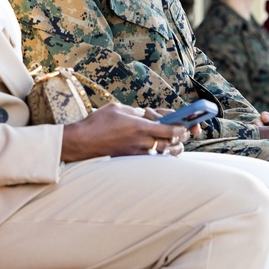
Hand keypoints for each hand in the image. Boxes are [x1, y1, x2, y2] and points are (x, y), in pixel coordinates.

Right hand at [61, 104, 187, 160]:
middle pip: (170, 144)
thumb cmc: (98, 123)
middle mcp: (141, 141)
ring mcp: (136, 153)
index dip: (181, 129)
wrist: (82, 142)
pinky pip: (151, 160)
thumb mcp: (117, 108)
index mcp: (140, 126)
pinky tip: (161, 153)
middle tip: (184, 136)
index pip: (170, 130)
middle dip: (180, 140)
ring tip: (177, 146)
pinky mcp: (130, 160)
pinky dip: (160, 157)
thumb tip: (146, 114)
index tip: (186, 127)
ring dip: (172, 150)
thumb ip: (135, 111)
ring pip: (162, 155)